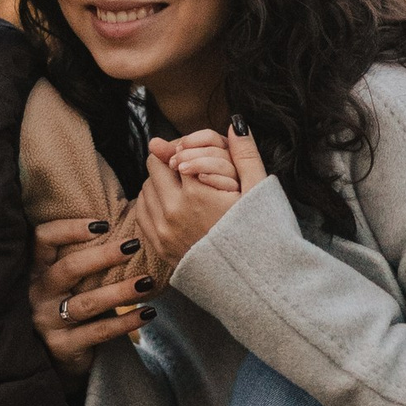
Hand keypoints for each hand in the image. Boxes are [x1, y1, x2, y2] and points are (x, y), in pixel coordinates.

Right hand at [31, 216, 149, 376]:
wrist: (59, 356)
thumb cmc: (72, 304)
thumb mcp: (71, 280)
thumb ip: (85, 255)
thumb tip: (128, 227)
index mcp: (38, 269)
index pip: (43, 239)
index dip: (69, 228)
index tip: (104, 224)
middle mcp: (38, 293)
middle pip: (68, 268)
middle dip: (103, 256)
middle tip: (133, 246)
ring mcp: (47, 321)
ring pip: (87, 303)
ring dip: (120, 291)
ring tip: (147, 282)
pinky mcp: (62, 346)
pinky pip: (98, 332)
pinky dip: (126, 322)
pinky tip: (147, 313)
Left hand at [137, 119, 269, 282]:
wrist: (255, 283)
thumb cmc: (262, 235)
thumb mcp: (259, 191)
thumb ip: (245, 154)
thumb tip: (234, 122)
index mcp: (196, 194)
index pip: (173, 153)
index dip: (187, 150)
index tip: (198, 157)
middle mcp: (173, 212)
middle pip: (154, 167)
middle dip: (170, 163)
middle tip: (192, 171)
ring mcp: (163, 233)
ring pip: (145, 189)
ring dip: (160, 183)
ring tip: (186, 189)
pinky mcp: (160, 248)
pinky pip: (142, 213)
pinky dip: (153, 204)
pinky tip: (174, 206)